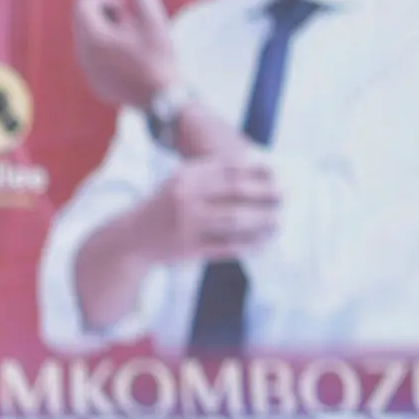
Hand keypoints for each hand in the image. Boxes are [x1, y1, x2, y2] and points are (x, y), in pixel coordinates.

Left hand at [74, 0, 182, 113]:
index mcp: (94, 37)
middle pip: (82, 19)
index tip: (126, 6)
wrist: (163, 99)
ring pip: (87, 38)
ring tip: (133, 40)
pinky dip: (107, 50)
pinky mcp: (95, 82)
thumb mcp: (156, 22)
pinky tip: (131, 59)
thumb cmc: (160, 58)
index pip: (83, 3)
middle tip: (132, 23)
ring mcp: (87, 70)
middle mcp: (83, 53)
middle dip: (105, 14)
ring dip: (107, 31)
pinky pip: (93, 57)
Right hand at [140, 152, 282, 263]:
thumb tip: (258, 170)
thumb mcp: (181, 183)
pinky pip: (227, 246)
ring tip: (279, 221)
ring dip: (262, 220)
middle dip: (266, 193)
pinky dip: (248, 245)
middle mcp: (186, 198)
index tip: (279, 173)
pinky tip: (263, 244)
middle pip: (236, 192)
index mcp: (185, 177)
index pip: (229, 169)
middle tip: (286, 196)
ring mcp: (187, 224)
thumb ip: (212, 176)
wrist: (132, 239)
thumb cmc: (167, 206)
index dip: (258, 171)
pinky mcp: (189, 248)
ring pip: (234, 219)